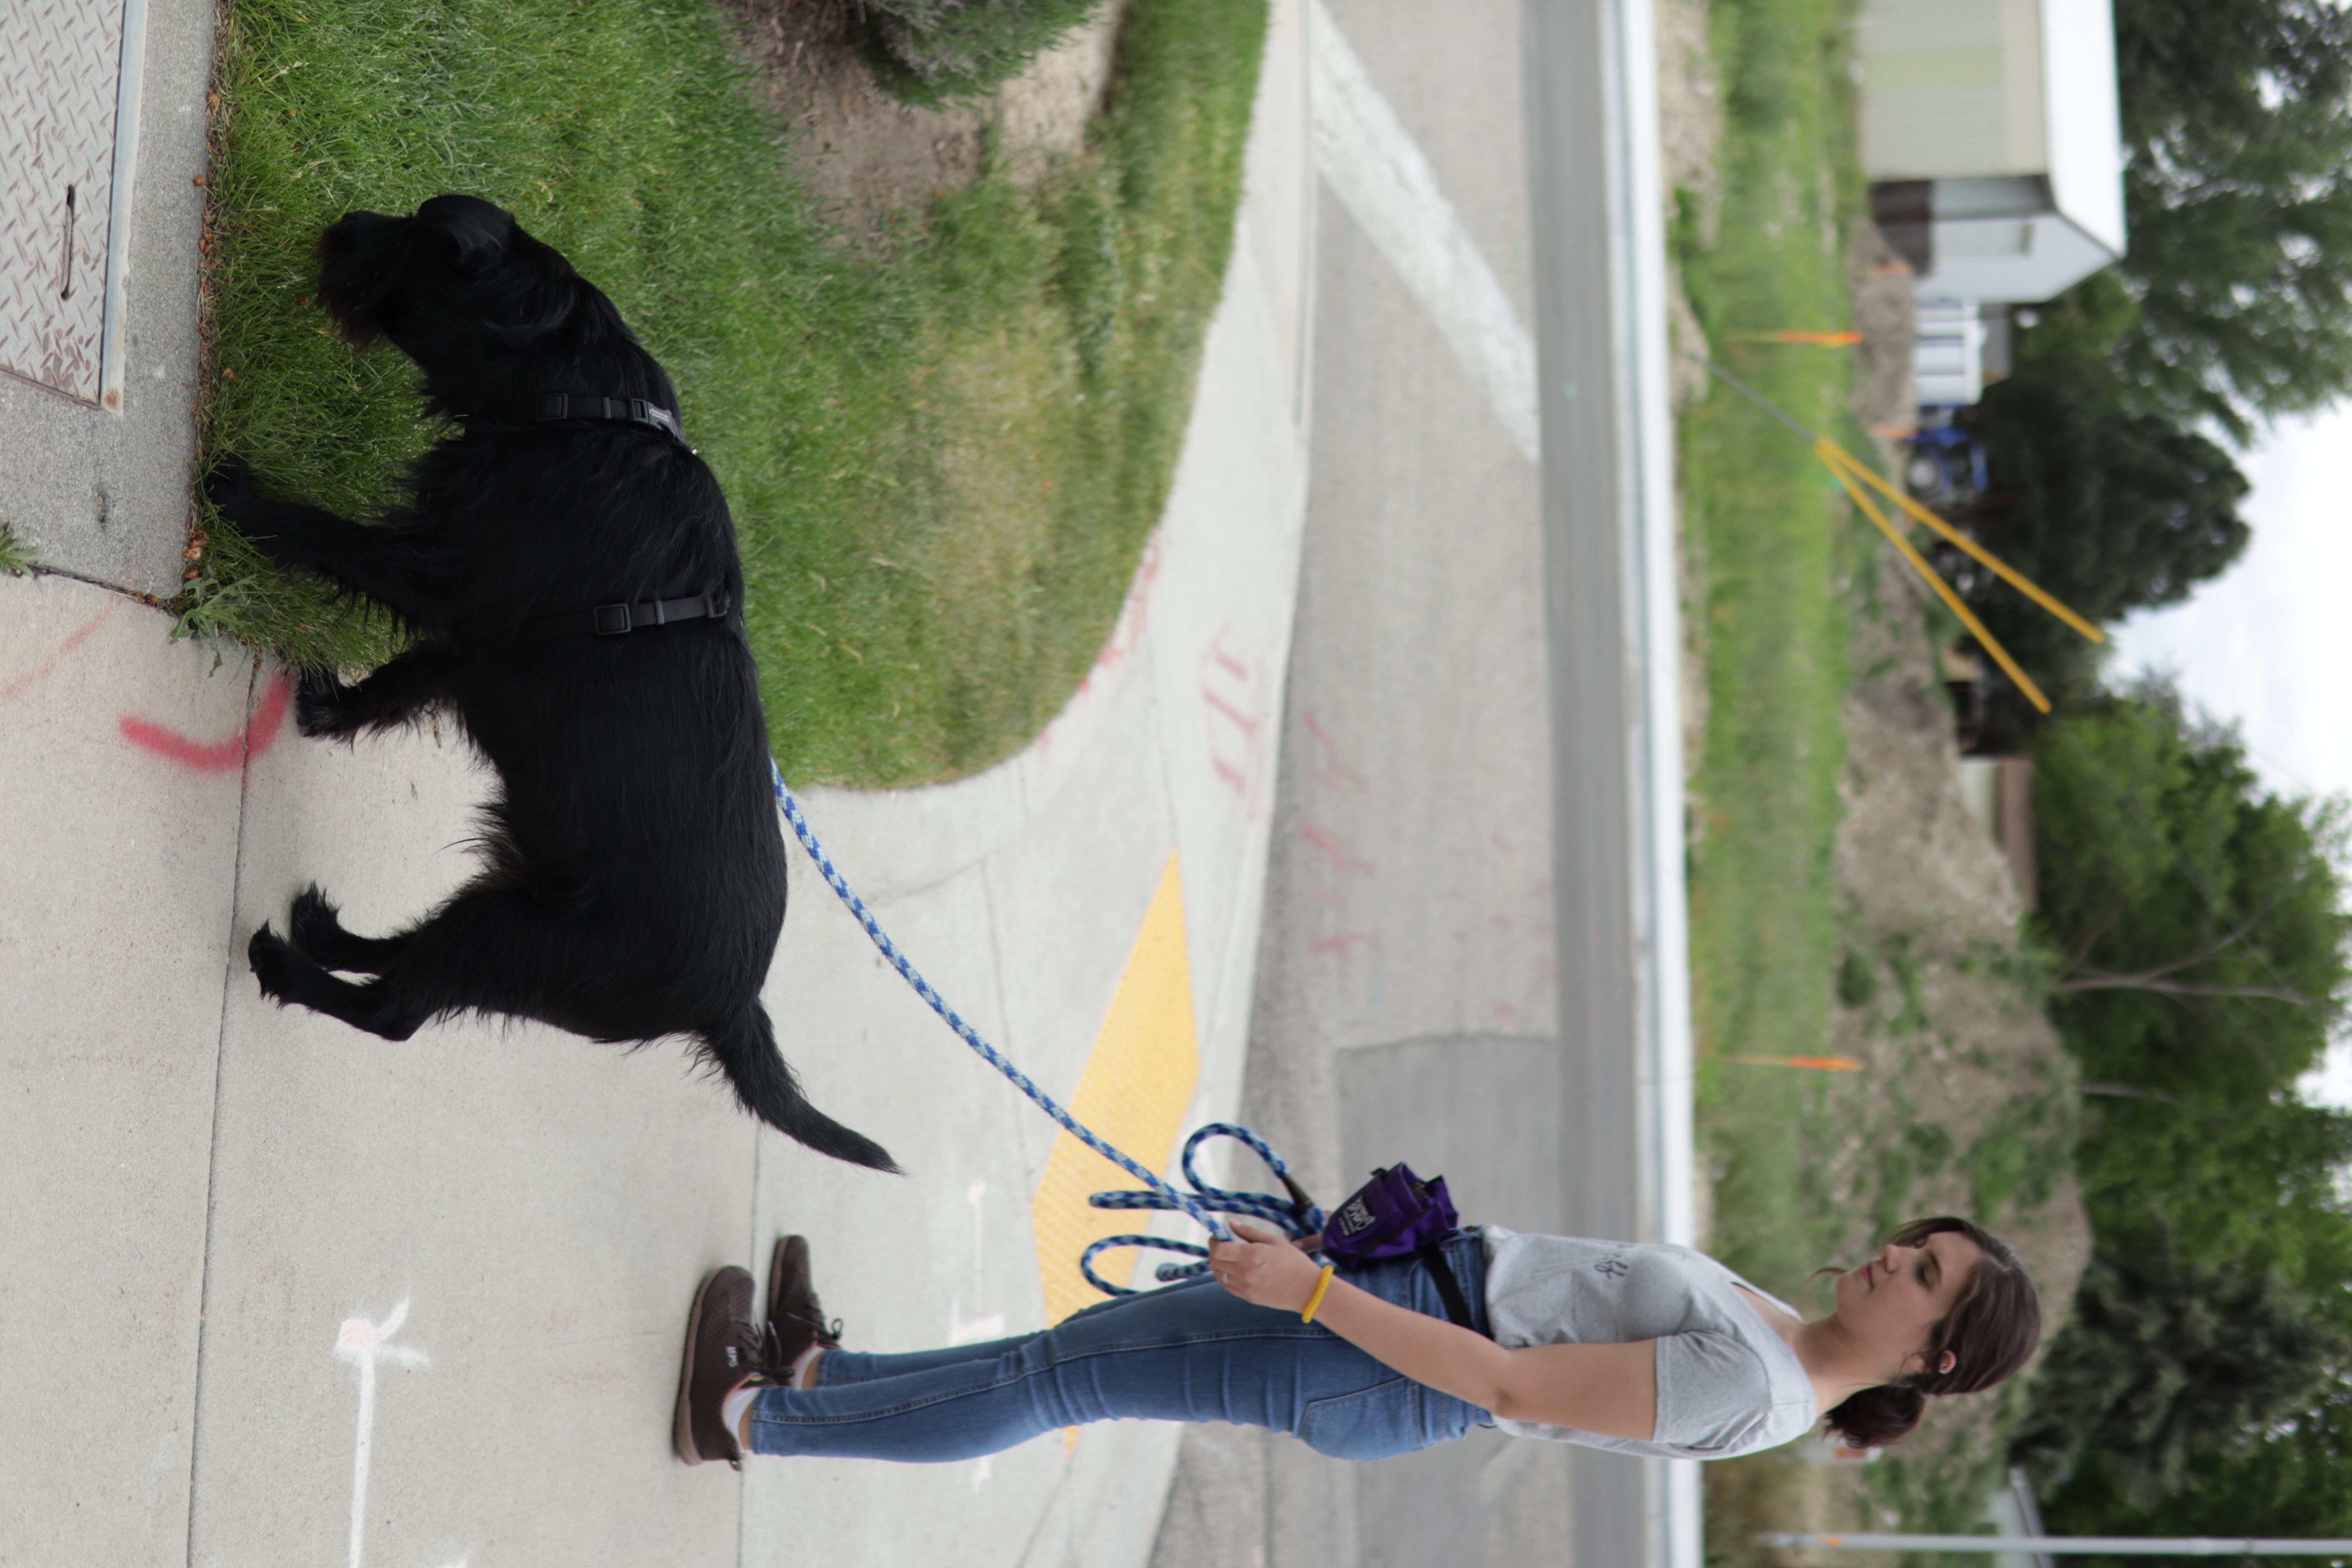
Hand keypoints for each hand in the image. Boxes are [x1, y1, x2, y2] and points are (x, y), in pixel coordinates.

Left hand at [1208, 1218, 1326, 1310]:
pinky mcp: (1248, 1297)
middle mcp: (1245, 1273)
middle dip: (1215, 1251)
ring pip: (1219, 1275)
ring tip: (1229, 1257)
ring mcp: (1246, 1287)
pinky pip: (1228, 1286)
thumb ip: (1250, 1232)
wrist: (1307, 1290)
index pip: (1218, 1250)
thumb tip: (1231, 1223)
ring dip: (1219, 1264)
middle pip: (1215, 1262)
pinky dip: (1225, 1276)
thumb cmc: (1294, 1262)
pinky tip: (1234, 1270)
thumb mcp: (1274, 1241)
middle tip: (1223, 1244)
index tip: (1219, 1236)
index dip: (1214, 1241)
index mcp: (1251, 1255)